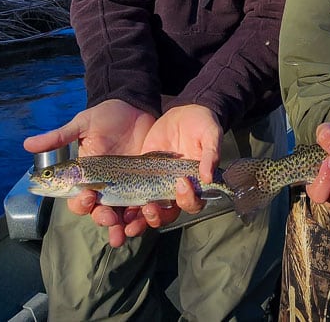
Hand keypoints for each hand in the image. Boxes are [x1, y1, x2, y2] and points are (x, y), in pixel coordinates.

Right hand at [23, 99, 155, 246]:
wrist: (136, 107)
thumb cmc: (106, 116)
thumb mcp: (82, 125)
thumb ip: (58, 137)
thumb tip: (27, 144)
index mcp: (86, 176)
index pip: (77, 199)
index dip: (80, 203)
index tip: (87, 196)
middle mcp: (104, 186)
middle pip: (99, 212)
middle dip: (104, 219)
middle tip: (110, 219)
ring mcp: (125, 187)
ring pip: (121, 215)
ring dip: (122, 226)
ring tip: (126, 231)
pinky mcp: (145, 184)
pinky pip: (143, 206)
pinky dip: (144, 216)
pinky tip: (146, 216)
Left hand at [138, 104, 221, 228]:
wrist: (183, 112)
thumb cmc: (202, 124)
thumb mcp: (210, 134)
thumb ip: (211, 154)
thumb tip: (208, 176)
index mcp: (196, 183)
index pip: (193, 202)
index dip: (187, 200)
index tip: (182, 183)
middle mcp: (176, 188)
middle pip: (168, 213)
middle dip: (158, 216)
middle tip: (150, 209)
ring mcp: (157, 183)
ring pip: (149, 209)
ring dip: (140, 217)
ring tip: (131, 218)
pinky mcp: (141, 174)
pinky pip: (133, 193)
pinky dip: (126, 202)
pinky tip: (118, 204)